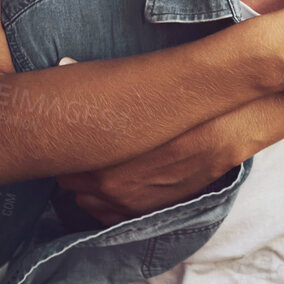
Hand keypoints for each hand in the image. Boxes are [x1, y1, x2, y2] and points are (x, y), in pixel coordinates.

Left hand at [56, 107, 257, 225]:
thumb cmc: (177, 113)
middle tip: (85, 149)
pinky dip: (108, 205)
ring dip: (89, 189)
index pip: (62, 165)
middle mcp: (112, 193)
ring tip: (100, 167)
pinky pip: (111, 218)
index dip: (65, 148)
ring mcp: (131, 206)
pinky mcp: (147, 212)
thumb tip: (64, 65)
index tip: (70, 137)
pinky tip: (115, 187)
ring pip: (89, 204)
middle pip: (71, 186)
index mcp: (102, 166)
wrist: (221, 133)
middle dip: (75, 168)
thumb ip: (96, 90)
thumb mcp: (135, 98)